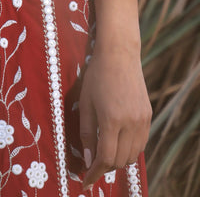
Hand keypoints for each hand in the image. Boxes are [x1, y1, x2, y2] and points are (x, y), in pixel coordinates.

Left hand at [79, 0, 150, 188]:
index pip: (106, 158)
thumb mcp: (85, 104)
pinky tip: (118, 142)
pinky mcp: (148, 116)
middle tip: (92, 164)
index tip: (86, 180)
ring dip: (119, 159)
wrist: (119, 54)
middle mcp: (131, 123)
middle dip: (105, 167)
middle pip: (120, 160)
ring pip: (133, 155)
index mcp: (112, 120)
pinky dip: (130, 149)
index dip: (95, 173)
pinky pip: (141, 143)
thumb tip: (87, 160)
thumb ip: (86, 134)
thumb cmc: (96, 76)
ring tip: (105, 153)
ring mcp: (142, 120)